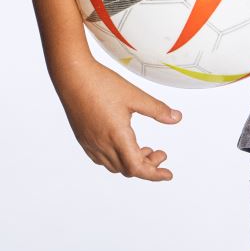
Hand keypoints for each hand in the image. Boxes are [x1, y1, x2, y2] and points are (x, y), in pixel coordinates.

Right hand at [54, 58, 180, 181]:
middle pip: (127, 169)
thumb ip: (157, 110)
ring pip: (114, 166)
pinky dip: (117, 158)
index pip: (137, 168)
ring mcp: (90, 143)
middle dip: (147, 166)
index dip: (154, 174)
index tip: (168, 174)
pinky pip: (101, 159)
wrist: (72, 76)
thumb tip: (177, 118)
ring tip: (145, 148)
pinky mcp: (83, 138)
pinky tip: (124, 144)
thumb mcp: (135, 96)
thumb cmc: (102, 84)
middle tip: (161, 154)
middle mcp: (101, 145)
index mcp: (117, 137)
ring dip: (132, 163)